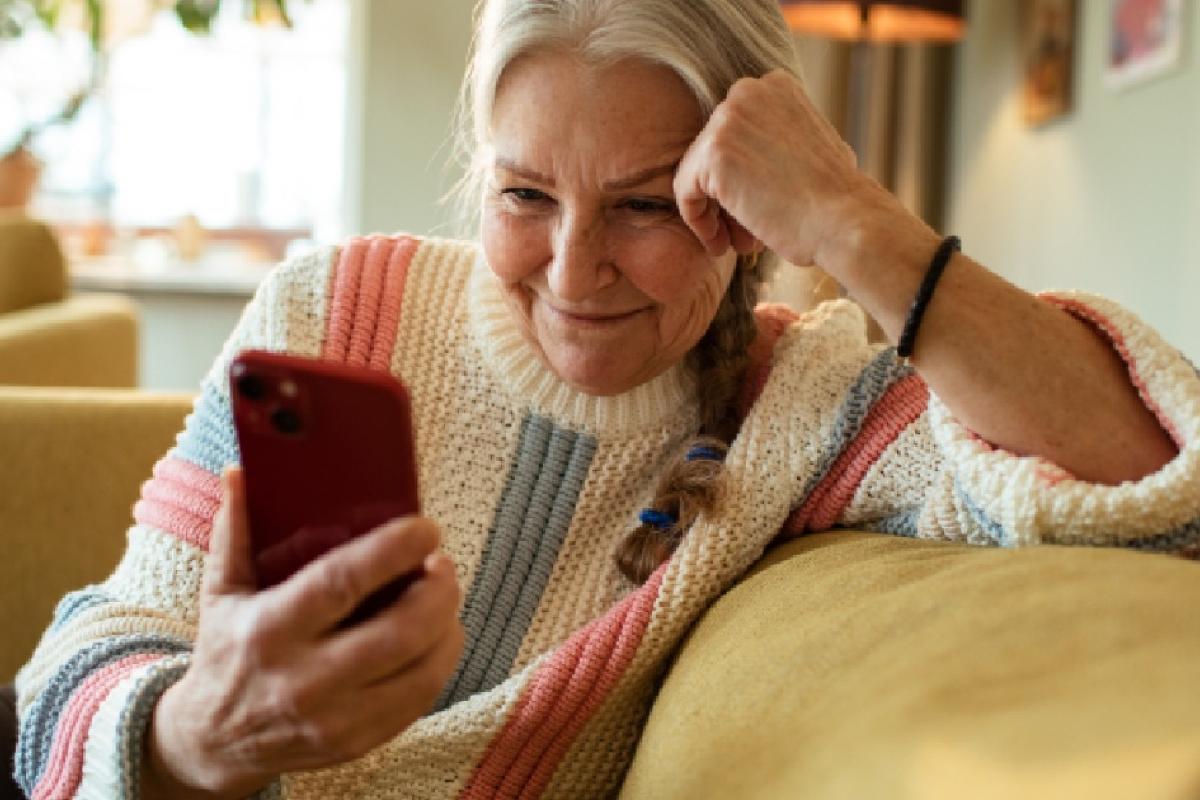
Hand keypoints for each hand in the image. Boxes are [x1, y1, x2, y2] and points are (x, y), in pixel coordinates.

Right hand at [143, 467, 463, 798]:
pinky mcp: (356, 743)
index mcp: (269, 631)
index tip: (425, 528)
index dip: (392, 551)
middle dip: (438, 591)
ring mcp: (334, 719)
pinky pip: (419, 701)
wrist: (212, 743)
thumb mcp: (220, 592)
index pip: (342, 583)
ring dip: (448, 625)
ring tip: (445, 595)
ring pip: (421, 671)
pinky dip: (440, 663)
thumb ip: (234, 531)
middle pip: (399, 632)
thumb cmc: (225, 653)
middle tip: (443, 562)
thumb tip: (239, 473)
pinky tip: (439, 635)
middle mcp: (303, 679)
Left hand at [673, 69, 887, 269]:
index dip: (739, 178)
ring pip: (696, 173)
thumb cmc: (836, 198)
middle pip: (711, 152)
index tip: (754, 208)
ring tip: (737, 243)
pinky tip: (721, 244)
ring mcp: (728, 119)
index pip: (733, 134)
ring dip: (715, 213)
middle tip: (744, 234)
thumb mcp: (812, 144)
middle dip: (725, 198)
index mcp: (773, 86)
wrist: (845, 220)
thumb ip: (778, 137)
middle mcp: (747, 91)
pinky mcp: (713, 153)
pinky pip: (686, 193)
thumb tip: (754, 153)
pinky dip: (699, 222)